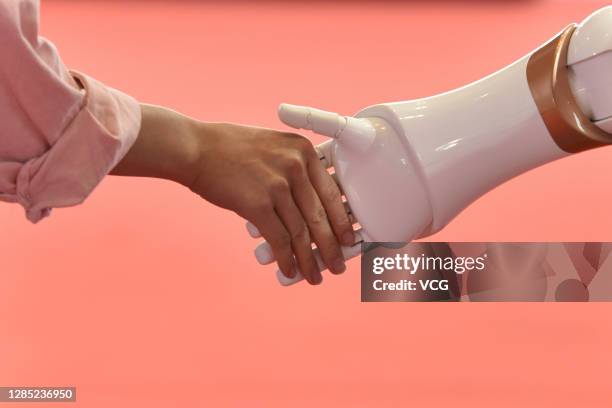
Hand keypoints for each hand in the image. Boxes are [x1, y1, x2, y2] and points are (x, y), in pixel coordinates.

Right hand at [112, 104, 353, 284]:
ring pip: (302, 232)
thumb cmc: (229, 148)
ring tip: (315, 277)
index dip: (341, 221)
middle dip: (332, 247)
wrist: (194, 148)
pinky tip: (290, 271)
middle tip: (338, 266)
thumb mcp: (272, 145)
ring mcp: (277, 185)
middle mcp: (295, 166)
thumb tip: (307, 205)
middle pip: (320, 216)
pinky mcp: (257, 204)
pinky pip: (279, 239)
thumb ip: (293, 168)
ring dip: (310, 260)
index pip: (332, 193)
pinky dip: (287, 259)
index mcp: (303, 151)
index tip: (348, 240)